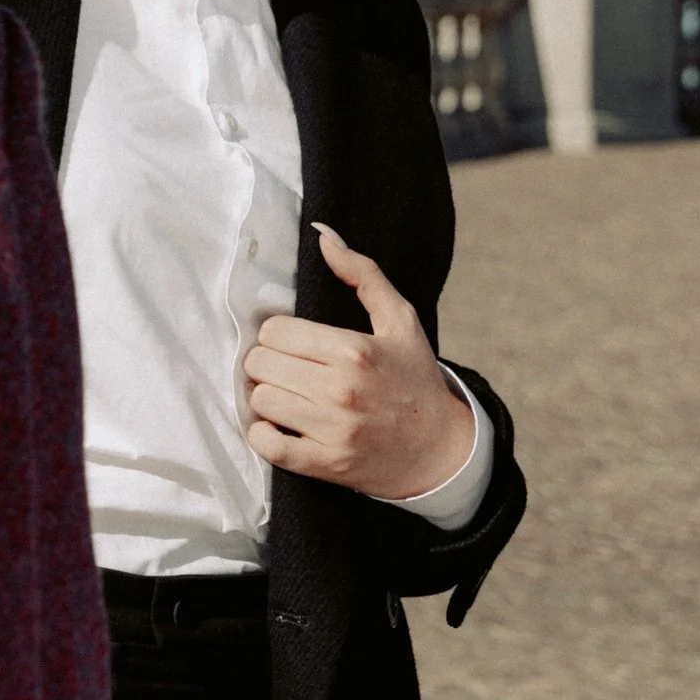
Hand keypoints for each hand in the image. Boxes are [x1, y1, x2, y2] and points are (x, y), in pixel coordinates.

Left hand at [243, 224, 474, 500]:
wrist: (440, 450)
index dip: (279, 335)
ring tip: (288, 394)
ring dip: (267, 396)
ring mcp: (332, 430)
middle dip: (269, 363)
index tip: (295, 344)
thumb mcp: (400, 320)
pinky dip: (264, 434)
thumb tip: (324, 235)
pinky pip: (266, 444)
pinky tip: (281, 424)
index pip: (274, 331)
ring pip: (259, 399)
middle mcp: (341, 390)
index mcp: (355, 350)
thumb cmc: (414, 379)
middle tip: (290, 369)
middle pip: (260, 363)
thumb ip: (362, 273)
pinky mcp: (324, 464)